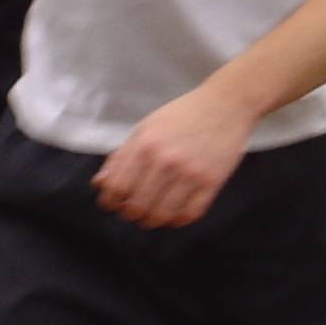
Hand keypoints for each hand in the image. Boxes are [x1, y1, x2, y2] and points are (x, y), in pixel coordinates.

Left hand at [93, 84, 259, 228]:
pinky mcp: (212, 182)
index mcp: (144, 145)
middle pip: (137, 207)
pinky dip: (178, 220)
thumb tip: (100, 184)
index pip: (116, 188)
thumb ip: (121, 156)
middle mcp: (165, 161)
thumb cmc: (181, 115)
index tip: (113, 204)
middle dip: (130, 214)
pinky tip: (175, 213)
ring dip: (153, 220)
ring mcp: (190, 174)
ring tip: (153, 214)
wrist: (225, 104)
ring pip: (162, 215)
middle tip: (134, 210)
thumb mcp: (145, 128)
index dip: (110, 201)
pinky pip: (190, 214)